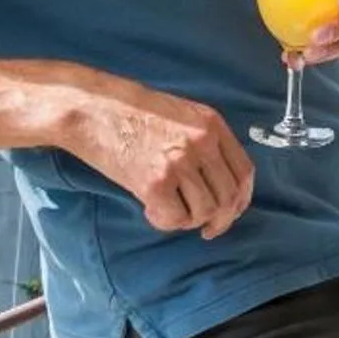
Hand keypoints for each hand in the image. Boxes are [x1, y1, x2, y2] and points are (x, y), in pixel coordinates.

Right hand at [65, 74, 254, 237]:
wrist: (93, 109)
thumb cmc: (133, 112)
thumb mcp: (182, 115)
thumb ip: (206, 142)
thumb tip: (220, 184)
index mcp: (212, 124)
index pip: (245, 172)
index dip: (241, 199)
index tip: (231, 211)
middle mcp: (202, 142)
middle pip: (229, 196)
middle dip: (220, 220)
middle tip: (204, 228)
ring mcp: (180, 162)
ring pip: (206, 211)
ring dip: (190, 220)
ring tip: (169, 209)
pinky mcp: (155, 181)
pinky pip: (176, 218)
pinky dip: (166, 221)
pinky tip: (150, 209)